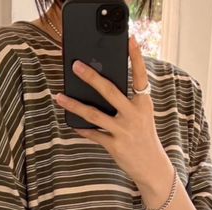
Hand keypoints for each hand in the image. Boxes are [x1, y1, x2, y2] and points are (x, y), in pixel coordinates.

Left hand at [54, 34, 167, 188]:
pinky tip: (73, 124)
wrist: (152, 167)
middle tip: (76, 65)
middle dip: (91, 77)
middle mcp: (134, 115)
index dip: (136, 57)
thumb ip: (127, 102)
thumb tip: (100, 88)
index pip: (140, 76)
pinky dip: (82, 129)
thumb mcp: (141, 116)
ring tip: (60, 96)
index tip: (130, 39)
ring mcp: (124, 131)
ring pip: (94, 114)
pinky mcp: (115, 146)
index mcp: (143, 104)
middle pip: (109, 91)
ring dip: (74, 105)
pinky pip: (94, 134)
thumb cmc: (144, 137)